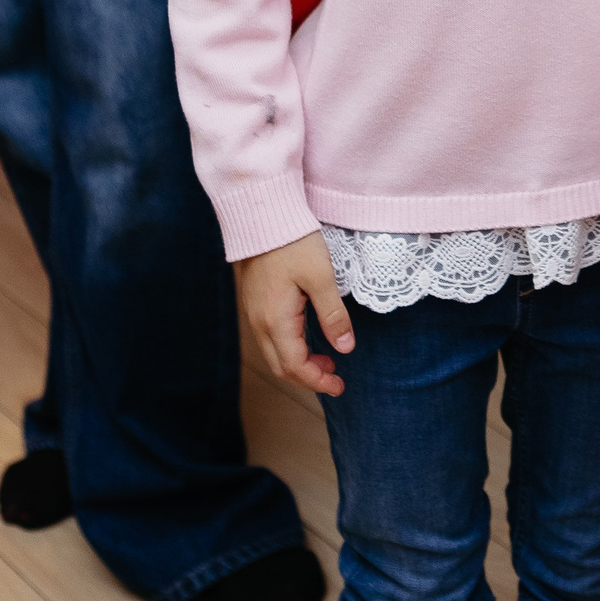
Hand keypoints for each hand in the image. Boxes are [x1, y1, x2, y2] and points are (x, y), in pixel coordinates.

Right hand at [234, 231, 355, 396]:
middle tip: (336, 377)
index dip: (318, 382)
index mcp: (275, 320)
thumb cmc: (292, 242)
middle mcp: (259, 322)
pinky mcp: (254, 302)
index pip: (295, 366)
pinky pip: (270, 338)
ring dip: (299, 363)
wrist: (261, 213)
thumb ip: (333, 315)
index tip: (340, 387)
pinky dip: (290, 348)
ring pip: (274, 353)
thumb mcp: (321, 277)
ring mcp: (254, 312)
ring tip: (327, 359)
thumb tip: (345, 348)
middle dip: (309, 378)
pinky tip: (308, 338)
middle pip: (281, 366)